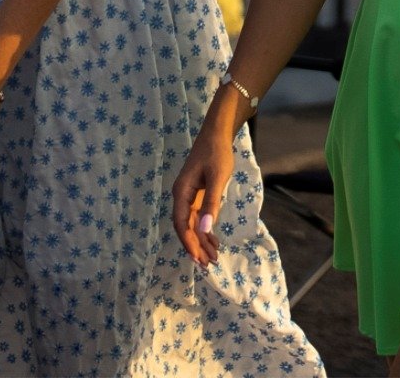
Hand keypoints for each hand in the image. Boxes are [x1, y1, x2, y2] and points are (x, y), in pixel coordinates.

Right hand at [170, 102, 241, 266]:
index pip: (182, 224)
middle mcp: (182, 197)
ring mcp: (189, 197)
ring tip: (212, 258)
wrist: (217, 134)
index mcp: (181, 193)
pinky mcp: (198, 195)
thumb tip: (206, 228)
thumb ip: (212, 203)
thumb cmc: (217, 153)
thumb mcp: (217, 177)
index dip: (189, 242)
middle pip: (186, 228)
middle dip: (196, 247)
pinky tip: (214, 242)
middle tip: (208, 265)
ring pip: (193, 225)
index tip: (197, 258)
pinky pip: (199, 218)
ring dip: (202, 241)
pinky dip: (206, 230)